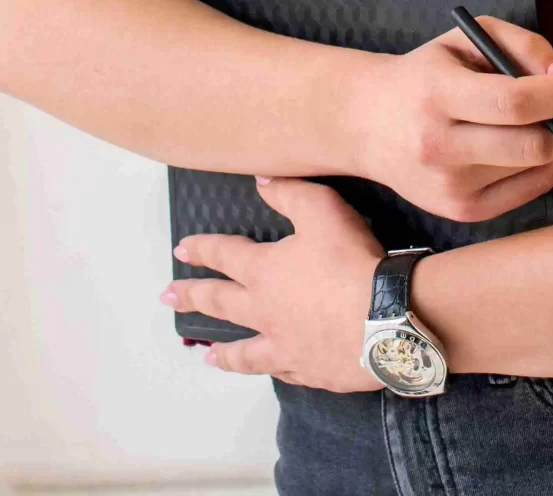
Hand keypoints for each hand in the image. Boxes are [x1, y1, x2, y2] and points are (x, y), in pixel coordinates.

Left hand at [167, 176, 387, 390]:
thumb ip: (289, 194)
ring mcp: (285, 346)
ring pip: (244, 351)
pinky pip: (281, 371)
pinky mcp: (309, 371)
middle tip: (168, 299)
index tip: (180, 250)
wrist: (384, 319)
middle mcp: (265, 312)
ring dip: (223, 352)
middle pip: (220, 303)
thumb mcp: (322, 210)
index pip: (223, 255)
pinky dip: (270, 369)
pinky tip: (269, 370)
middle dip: (192, 297)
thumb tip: (260, 181)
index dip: (201, 249)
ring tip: (206, 356)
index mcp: (264, 271)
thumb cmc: (350, 260)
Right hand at [345, 17, 552, 223]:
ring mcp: (450, 189)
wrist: (366, 124)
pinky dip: (547, 163)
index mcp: (437, 96)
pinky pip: (529, 189)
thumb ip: (523, 46)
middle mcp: (440, 148)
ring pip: (539, 167)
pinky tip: (534, 140)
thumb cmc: (426, 73)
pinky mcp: (462, 213)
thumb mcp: (467, 38)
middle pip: (537, 144)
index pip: (519, 102)